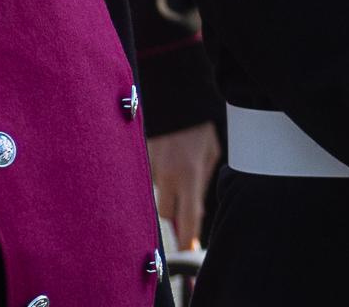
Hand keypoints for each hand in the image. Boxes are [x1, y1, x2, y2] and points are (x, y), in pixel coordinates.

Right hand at [148, 120, 219, 249]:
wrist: (175, 97)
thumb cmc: (198, 126)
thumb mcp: (211, 154)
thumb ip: (202, 184)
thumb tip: (194, 212)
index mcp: (189, 175)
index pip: (186, 218)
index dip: (186, 239)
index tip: (186, 252)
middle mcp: (166, 176)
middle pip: (166, 214)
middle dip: (175, 216)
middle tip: (184, 208)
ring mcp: (148, 169)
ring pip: (154, 196)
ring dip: (164, 192)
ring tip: (174, 171)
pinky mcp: (137, 161)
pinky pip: (145, 179)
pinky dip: (153, 177)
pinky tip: (163, 161)